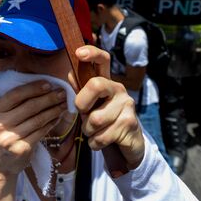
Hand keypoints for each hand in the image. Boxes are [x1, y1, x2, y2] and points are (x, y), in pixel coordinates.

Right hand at [0, 81, 67, 175]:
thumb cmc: (6, 135)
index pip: (15, 95)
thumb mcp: (2, 118)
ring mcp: (9, 138)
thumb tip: (41, 86)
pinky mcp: (20, 149)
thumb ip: (15, 104)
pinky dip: (51, 123)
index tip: (49, 84)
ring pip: (38, 119)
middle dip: (49, 98)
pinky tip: (58, 118)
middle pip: (30, 106)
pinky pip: (41, 132)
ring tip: (63, 104)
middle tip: (63, 93)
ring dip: (54, 110)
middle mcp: (0, 124)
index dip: (33, 88)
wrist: (1, 164)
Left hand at [71, 46, 144, 169]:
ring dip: (89, 131)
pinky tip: (104, 140)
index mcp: (107, 83)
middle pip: (95, 85)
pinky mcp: (129, 124)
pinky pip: (100, 136)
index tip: (79, 53)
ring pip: (94, 119)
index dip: (91, 53)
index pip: (103, 60)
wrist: (128, 146)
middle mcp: (119, 90)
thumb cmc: (105, 123)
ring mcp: (127, 106)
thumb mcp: (91, 107)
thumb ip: (81, 91)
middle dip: (82, 104)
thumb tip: (70, 73)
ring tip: (97, 131)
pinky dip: (96, 143)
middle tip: (85, 114)